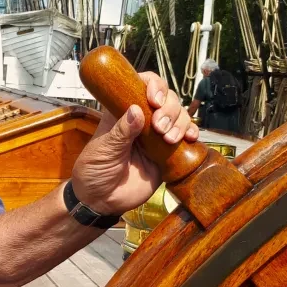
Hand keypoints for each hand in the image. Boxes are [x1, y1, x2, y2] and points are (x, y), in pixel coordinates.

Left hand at [70, 73, 198, 215]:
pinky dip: (191, 134)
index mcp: (122, 112)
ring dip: (180, 122)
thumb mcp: (103, 150)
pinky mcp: (167, 153)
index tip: (154, 99)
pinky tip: (190, 139)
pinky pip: (186, 138)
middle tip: (158, 127)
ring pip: (179, 116)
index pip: (142, 85)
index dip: (153, 85)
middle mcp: (142, 120)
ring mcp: (156, 136)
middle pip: (167, 99)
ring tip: (168, 139)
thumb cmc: (94, 172)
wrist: (101, 201)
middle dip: (169, 108)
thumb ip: (120, 132)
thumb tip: (136, 110)